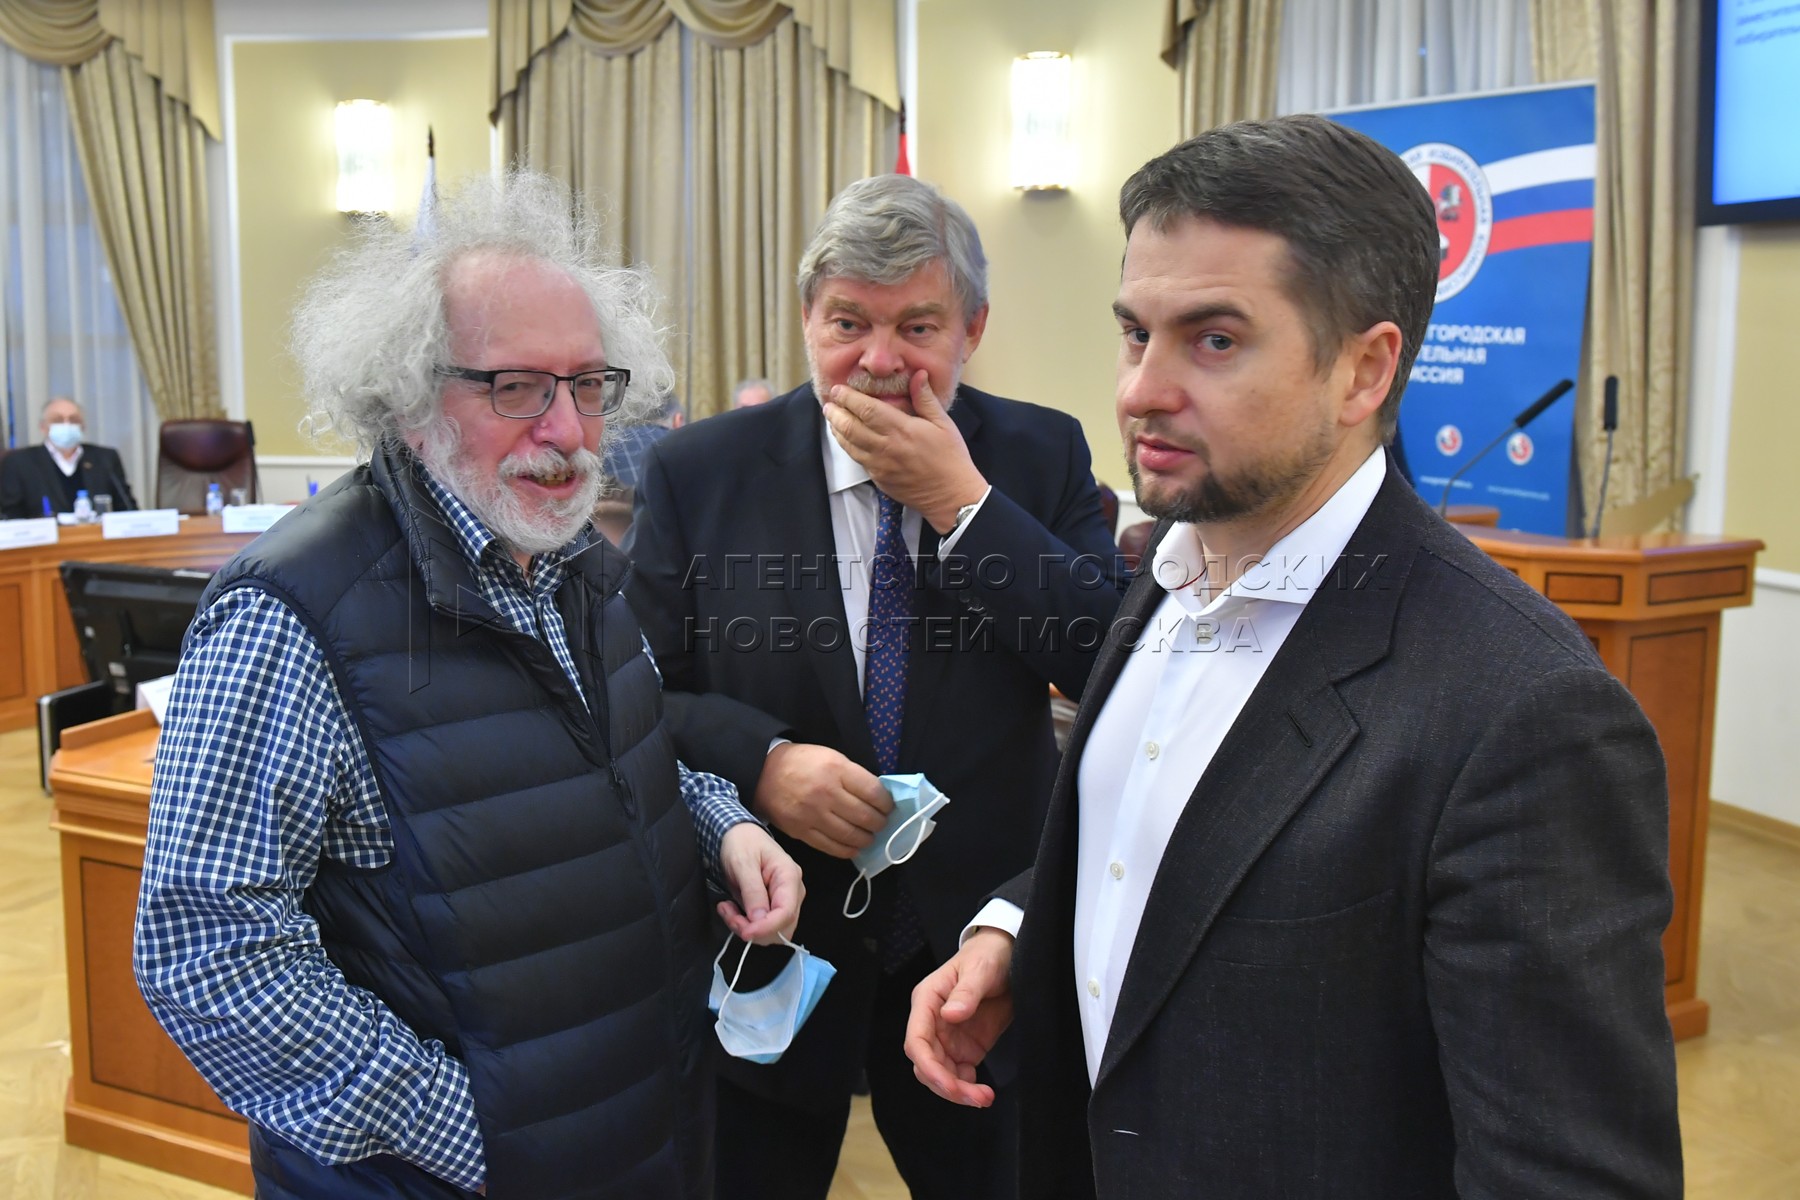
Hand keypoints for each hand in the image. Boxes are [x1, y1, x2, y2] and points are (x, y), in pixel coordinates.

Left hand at [716, 822, 804, 943]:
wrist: (738, 835)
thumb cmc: (742, 843)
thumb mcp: (743, 863)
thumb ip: (752, 891)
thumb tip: (759, 920)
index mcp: (789, 877)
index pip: (786, 912)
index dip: (767, 927)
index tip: (744, 932)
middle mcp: (792, 892)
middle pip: (783, 927)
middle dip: (755, 930)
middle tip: (729, 915)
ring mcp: (783, 900)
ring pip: (772, 931)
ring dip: (747, 928)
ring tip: (727, 910)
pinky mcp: (771, 907)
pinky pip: (762, 926)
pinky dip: (745, 924)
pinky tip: (730, 910)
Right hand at [754, 742, 892, 858]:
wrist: (764, 773)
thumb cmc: (802, 762)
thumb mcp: (831, 757)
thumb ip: (853, 776)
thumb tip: (878, 797)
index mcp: (836, 770)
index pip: (873, 792)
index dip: (886, 803)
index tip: (888, 807)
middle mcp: (826, 793)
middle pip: (865, 816)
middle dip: (880, 823)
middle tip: (881, 823)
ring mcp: (813, 815)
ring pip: (851, 836)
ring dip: (867, 839)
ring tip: (870, 836)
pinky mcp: (802, 832)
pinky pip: (832, 848)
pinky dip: (848, 850)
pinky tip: (854, 847)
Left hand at [823, 370, 988, 532]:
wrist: (952, 497)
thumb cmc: (951, 458)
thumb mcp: (943, 423)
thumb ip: (925, 398)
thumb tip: (918, 374)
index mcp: (902, 430)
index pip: (867, 409)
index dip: (849, 398)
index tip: (839, 389)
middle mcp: (886, 448)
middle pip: (851, 427)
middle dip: (836, 413)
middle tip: (829, 402)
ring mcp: (880, 466)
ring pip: (849, 445)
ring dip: (837, 430)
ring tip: (832, 418)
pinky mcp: (879, 479)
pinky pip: (857, 459)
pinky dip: (848, 446)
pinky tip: (846, 438)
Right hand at [905, 928, 1014, 1106]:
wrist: (1010, 957)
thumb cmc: (988, 955)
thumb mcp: (980, 970)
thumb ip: (967, 992)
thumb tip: (950, 1015)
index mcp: (927, 1001)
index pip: (916, 1040)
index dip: (928, 1066)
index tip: (949, 1084)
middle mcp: (933, 1022)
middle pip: (926, 1064)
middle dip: (946, 1086)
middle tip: (975, 1098)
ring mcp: (948, 1037)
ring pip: (941, 1074)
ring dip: (958, 1092)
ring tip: (983, 1099)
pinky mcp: (965, 1047)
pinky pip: (958, 1075)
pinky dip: (967, 1088)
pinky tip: (983, 1092)